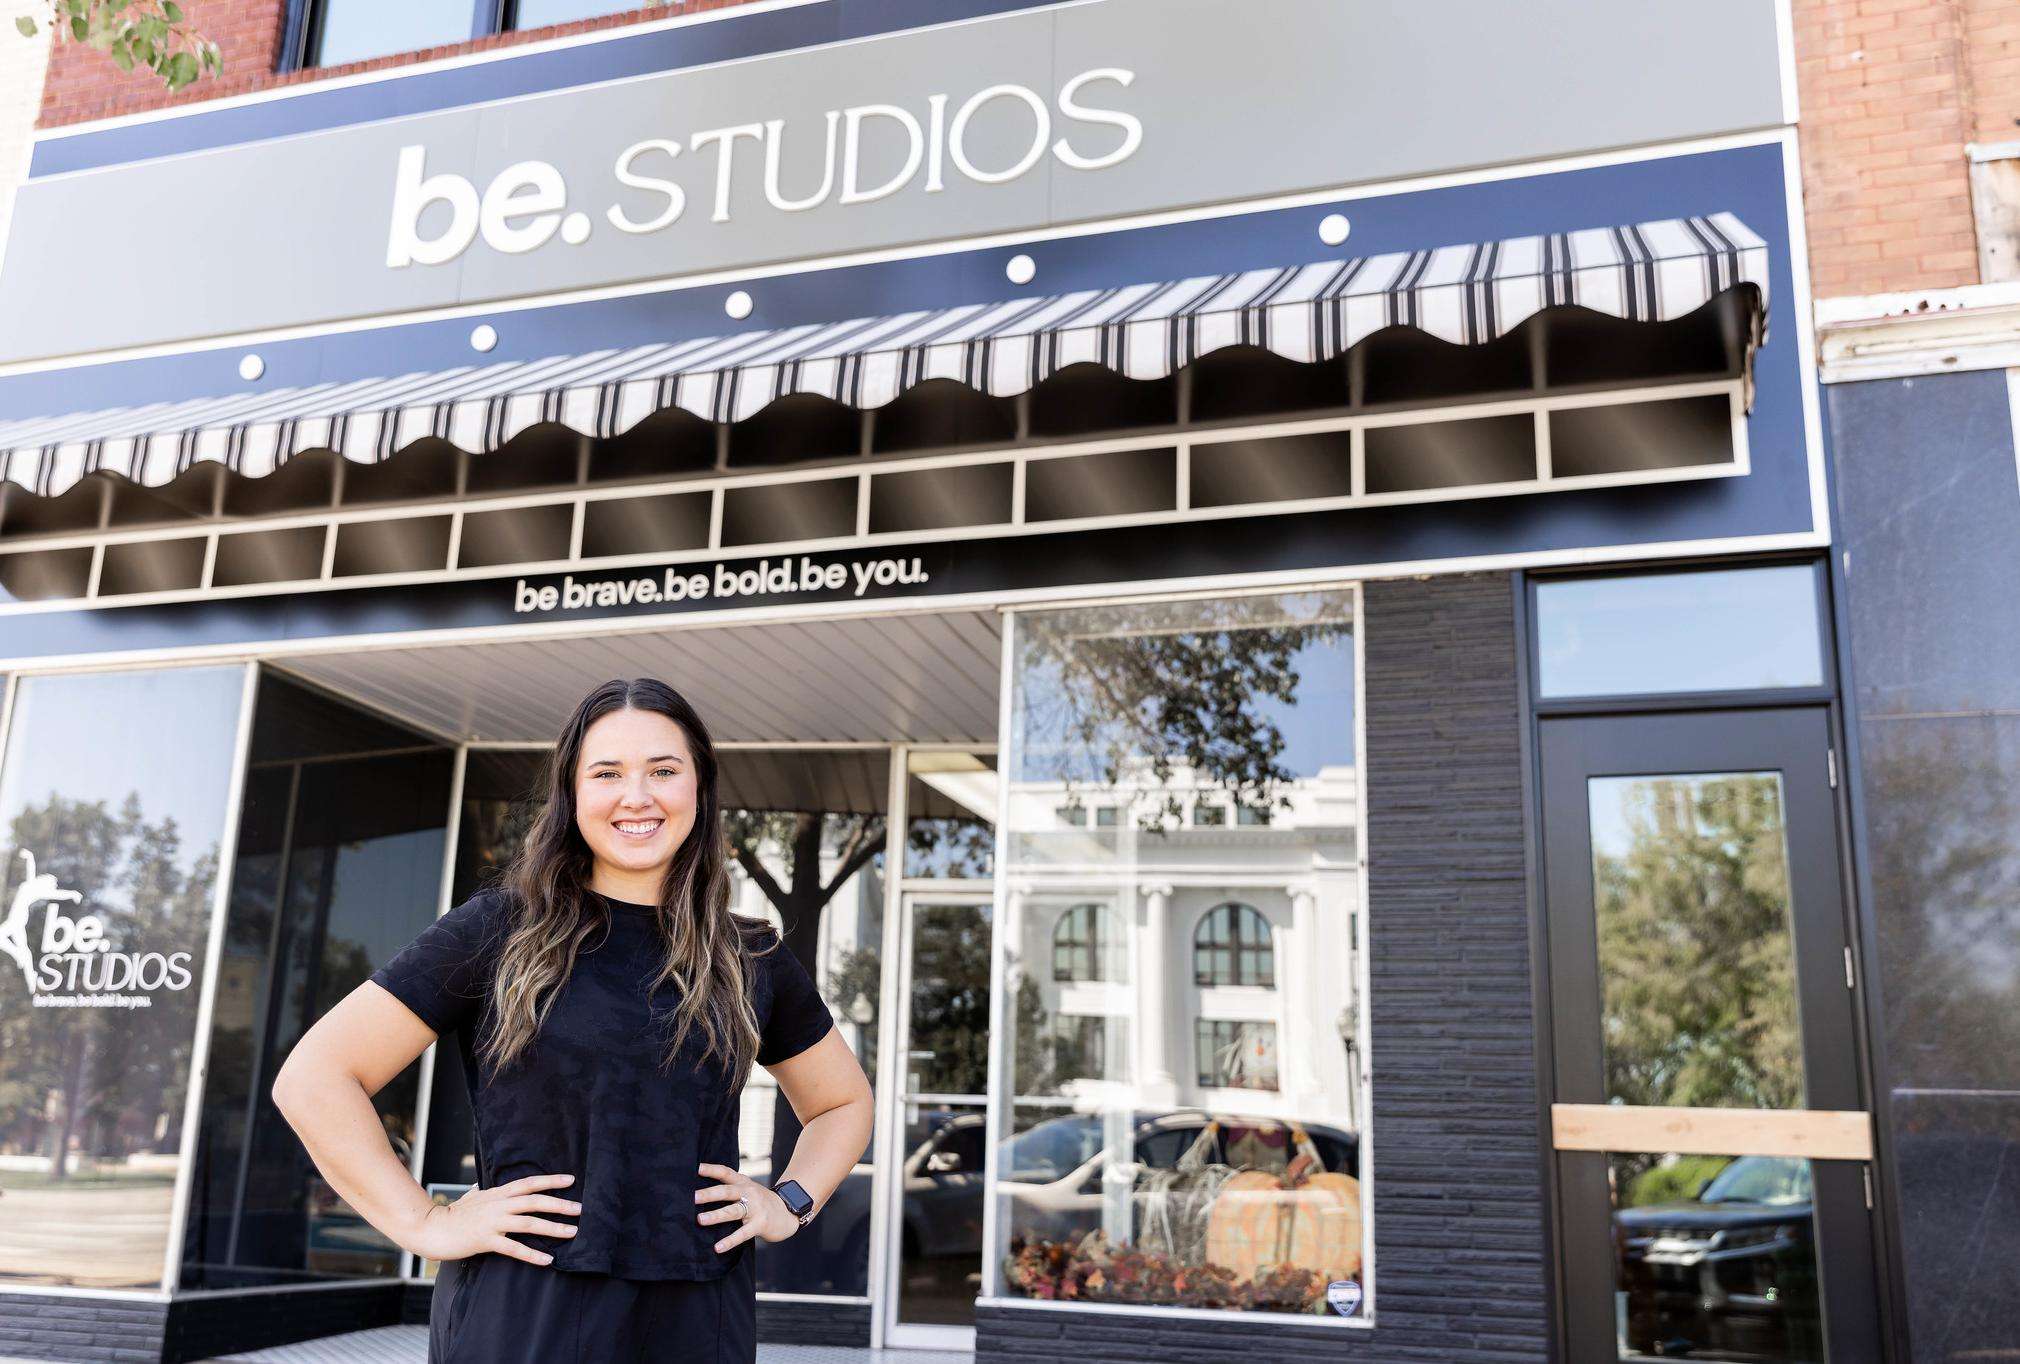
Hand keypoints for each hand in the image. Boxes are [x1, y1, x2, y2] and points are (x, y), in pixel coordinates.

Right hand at [407, 1173, 580, 1266]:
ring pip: (529, 1223)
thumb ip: (479, 1191)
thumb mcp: (469, 1197)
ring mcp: (492, 1222)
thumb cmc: (452, 1214)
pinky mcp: (486, 1240)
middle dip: (559, 1204)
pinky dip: (532, 1254)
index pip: (528, 1183)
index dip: (550, 1181)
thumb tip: (479, 1185)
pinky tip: (547, 1259)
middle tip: (580, 1209)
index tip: (571, 1180)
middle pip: (534, 1201)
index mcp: (498, 1194)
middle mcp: (498, 1205)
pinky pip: (514, 1248)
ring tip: (572, 1232)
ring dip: (552, 1228)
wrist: (432, 1229)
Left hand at [695, 1162, 797, 1252]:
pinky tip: (718, 1247)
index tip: (695, 1168)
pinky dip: (730, 1241)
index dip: (711, 1169)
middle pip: (726, 1191)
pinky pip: (743, 1233)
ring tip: (700, 1220)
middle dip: (709, 1194)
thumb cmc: (761, 1202)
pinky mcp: (760, 1223)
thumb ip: (731, 1189)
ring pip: (733, 1211)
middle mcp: (748, 1192)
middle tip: (692, 1197)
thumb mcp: (748, 1190)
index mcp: (743, 1182)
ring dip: (716, 1215)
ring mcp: (755, 1208)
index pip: (725, 1172)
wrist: (789, 1211)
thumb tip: (702, 1194)